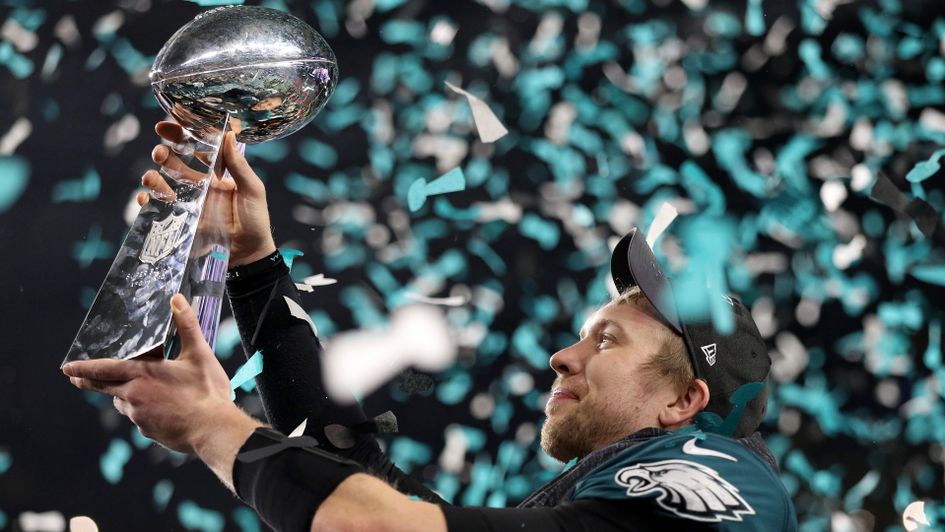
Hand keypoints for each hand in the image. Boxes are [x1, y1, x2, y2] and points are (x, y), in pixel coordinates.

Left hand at [64, 294, 257, 454]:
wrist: (213, 430)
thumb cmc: (206, 391)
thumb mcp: (199, 354)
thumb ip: (186, 325)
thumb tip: (177, 299)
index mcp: (142, 374)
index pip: (103, 369)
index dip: (84, 368)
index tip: (67, 368)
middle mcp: (134, 396)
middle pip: (105, 388)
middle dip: (89, 382)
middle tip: (75, 380)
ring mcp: (139, 417)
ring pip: (125, 403)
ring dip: (127, 396)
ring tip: (146, 391)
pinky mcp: (149, 431)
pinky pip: (141, 418)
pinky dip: (146, 411)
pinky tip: (166, 409)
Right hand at [138, 122, 276, 267]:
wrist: (250, 254)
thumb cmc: (256, 220)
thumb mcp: (252, 190)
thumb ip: (239, 165)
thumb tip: (229, 133)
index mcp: (216, 174)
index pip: (197, 149)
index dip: (182, 135)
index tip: (168, 123)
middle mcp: (199, 185)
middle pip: (174, 164)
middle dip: (163, 155)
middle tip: (160, 152)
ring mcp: (188, 203)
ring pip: (163, 184)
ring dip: (153, 177)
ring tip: (151, 178)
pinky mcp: (181, 221)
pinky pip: (159, 209)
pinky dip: (148, 202)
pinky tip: (146, 199)